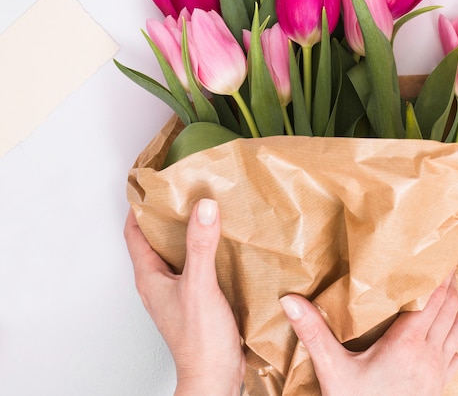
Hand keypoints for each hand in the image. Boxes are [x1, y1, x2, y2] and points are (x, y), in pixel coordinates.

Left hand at [124, 200, 245, 395]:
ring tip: (206, 207)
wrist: (215, 376)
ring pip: (177, 249)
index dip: (139, 205)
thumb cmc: (200, 340)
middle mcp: (159, 280)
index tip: (153, 182)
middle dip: (168, 212)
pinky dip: (205, 245)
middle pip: (155, 237)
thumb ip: (201, 245)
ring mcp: (178, 289)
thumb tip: (203, 207)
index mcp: (150, 276)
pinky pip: (196, 262)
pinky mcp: (196, 296)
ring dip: (188, 229)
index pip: (134, 231)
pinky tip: (222, 239)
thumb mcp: (200, 285)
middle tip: (185, 188)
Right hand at [280, 272, 457, 395]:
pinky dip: (453, 336)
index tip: (441, 254)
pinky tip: (438, 335)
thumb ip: (313, 333)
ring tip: (439, 296)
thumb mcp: (331, 370)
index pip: (435, 298)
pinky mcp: (439, 388)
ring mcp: (439, 373)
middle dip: (448, 285)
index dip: (441, 274)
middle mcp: (430, 354)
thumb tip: (290, 300)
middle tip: (440, 266)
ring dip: (453, 310)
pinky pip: (457, 353)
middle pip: (452, 308)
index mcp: (408, 342)